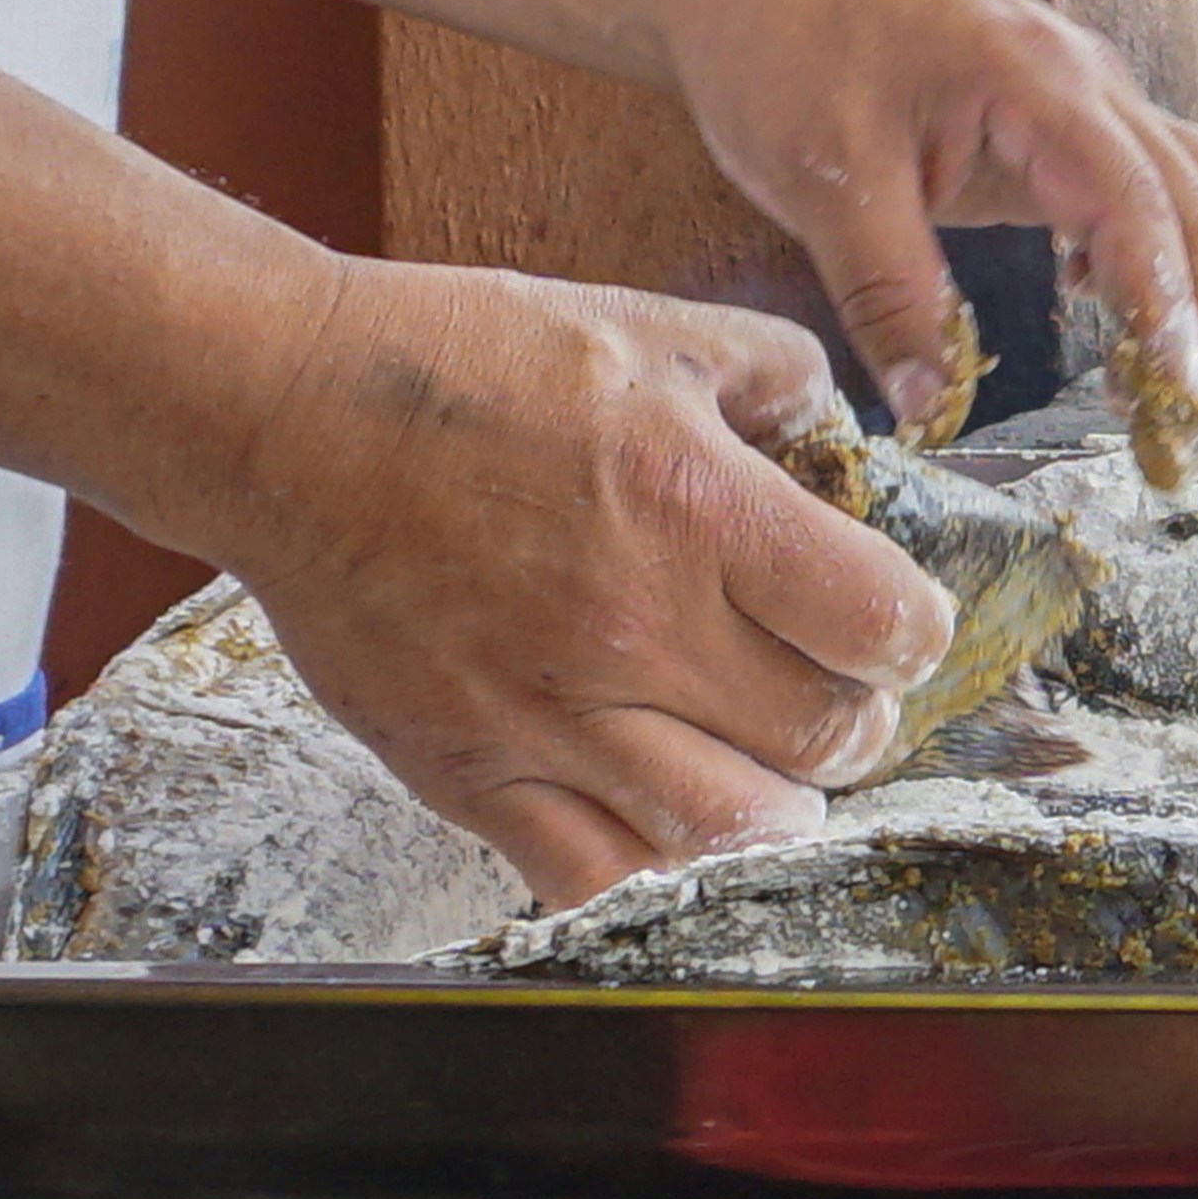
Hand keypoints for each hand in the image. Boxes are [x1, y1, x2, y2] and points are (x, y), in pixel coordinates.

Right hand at [206, 255, 956, 904]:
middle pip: (823, 739)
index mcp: (696, 504)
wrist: (286, 412)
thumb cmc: (459, 361)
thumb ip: (768, 373)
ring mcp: (549, 715)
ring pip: (728, 830)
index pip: (882, 624)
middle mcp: (635, 626)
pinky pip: (595, 874)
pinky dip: (647, 857)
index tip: (891, 623)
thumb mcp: (642, 324)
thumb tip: (842, 429)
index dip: (911, 630)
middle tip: (828, 692)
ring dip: (772, 802)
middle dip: (853, 720)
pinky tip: (655, 807)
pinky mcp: (469, 772)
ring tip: (761, 764)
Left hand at [665, 0, 1197, 442]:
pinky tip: (1098, 300)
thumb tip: (934, 407)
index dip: (1169, 304)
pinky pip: (1148, 176)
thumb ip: (890, 297)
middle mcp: (1081, 75)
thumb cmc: (783, 57)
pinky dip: (1158, 246)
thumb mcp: (825, 185)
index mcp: (1034, 79)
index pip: (1139, 203)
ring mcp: (1078, 88)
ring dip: (1197, 280)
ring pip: (1195, 184)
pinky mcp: (1056, 111)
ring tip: (1157, 376)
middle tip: (1178, 420)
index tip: (1176, 395)